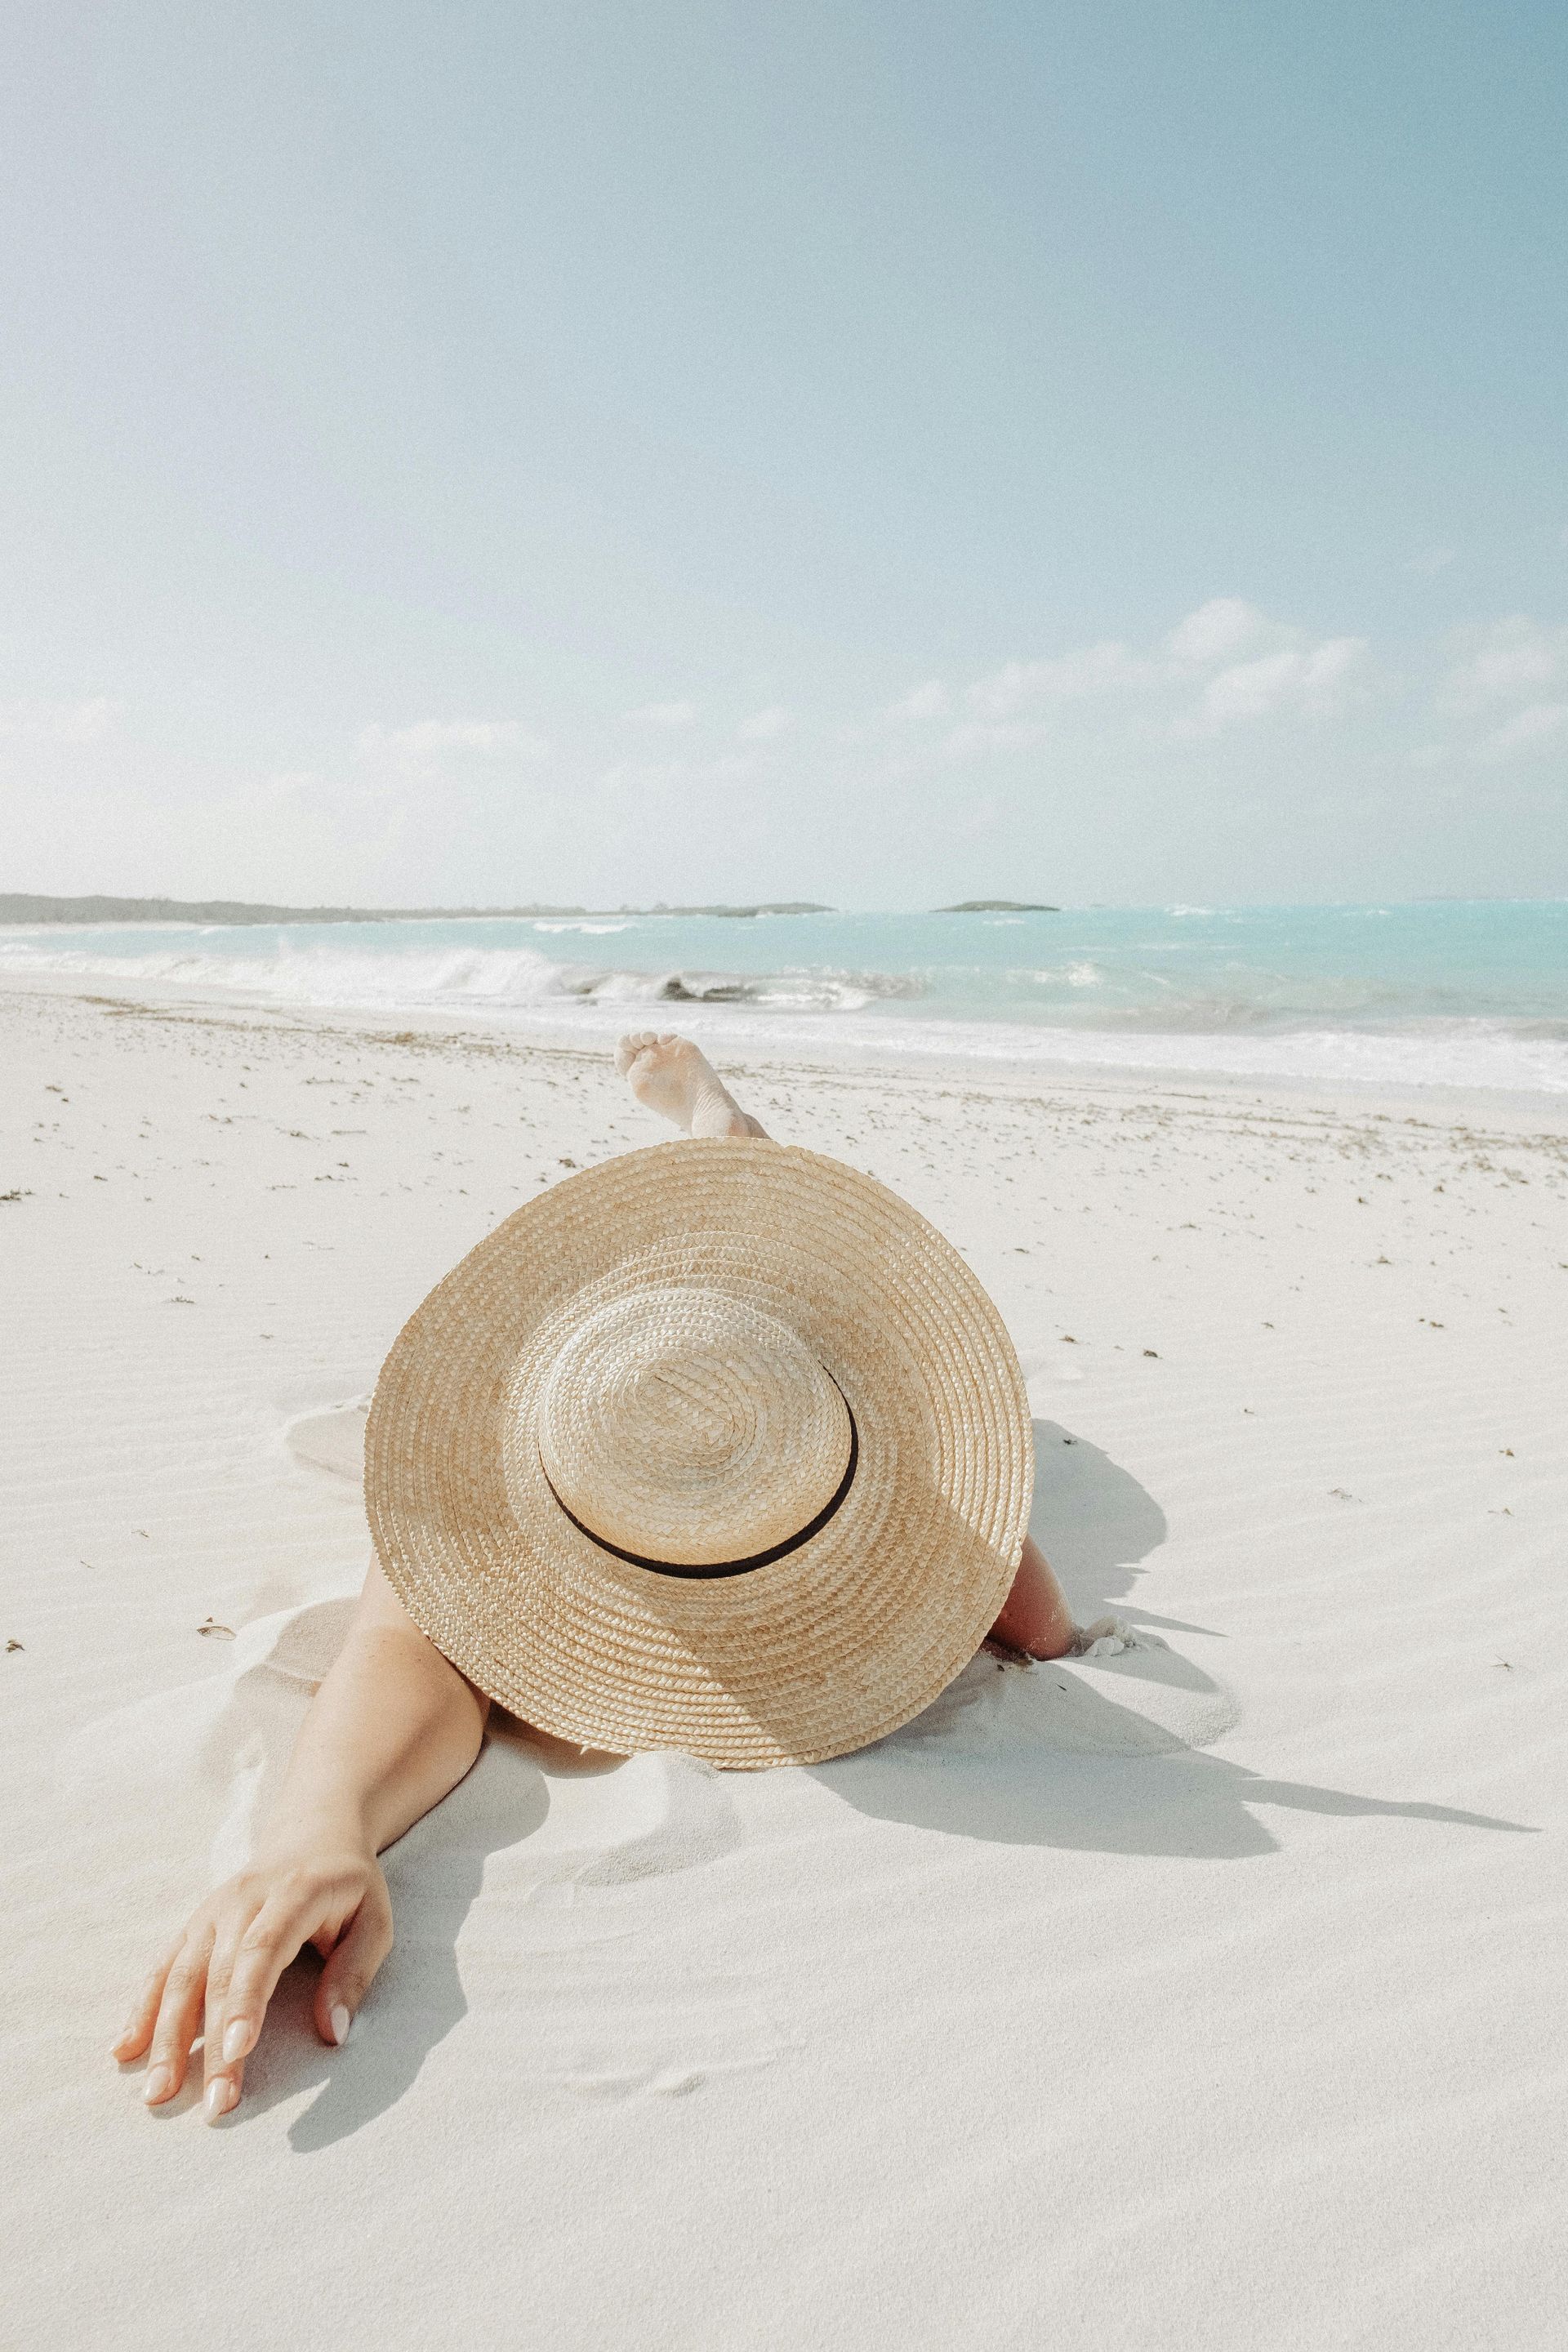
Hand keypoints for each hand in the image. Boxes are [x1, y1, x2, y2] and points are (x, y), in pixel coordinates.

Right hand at [112, 1832, 392, 2121]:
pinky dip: (141, 2009)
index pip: (263, 1949)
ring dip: (165, 2036)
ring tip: (157, 2092)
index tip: (238, 2050)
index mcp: (293, 1893)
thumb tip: (334, 2033)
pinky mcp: (193, 1926)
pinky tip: (124, 2050)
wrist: (312, 1834)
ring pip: (180, 1975)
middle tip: (214, 2104)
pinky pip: (162, 1968)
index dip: (247, 2000)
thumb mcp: (374, 1920)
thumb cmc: (349, 1887)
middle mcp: (242, 1900)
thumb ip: (354, 1972)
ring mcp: (211, 1913)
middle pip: (218, 1974)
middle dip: (211, 2043)